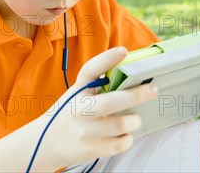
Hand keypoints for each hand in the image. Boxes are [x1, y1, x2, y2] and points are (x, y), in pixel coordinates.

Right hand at [31, 47, 157, 170]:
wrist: (46, 142)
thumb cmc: (70, 113)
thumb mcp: (77, 94)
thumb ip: (97, 85)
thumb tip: (129, 71)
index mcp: (77, 90)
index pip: (90, 70)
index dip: (107, 59)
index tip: (123, 51)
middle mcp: (79, 109)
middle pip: (112, 101)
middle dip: (137, 95)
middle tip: (152, 90)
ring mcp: (84, 131)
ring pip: (121, 124)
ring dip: (134, 120)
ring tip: (135, 118)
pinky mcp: (90, 149)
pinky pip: (120, 144)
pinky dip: (128, 138)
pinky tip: (125, 134)